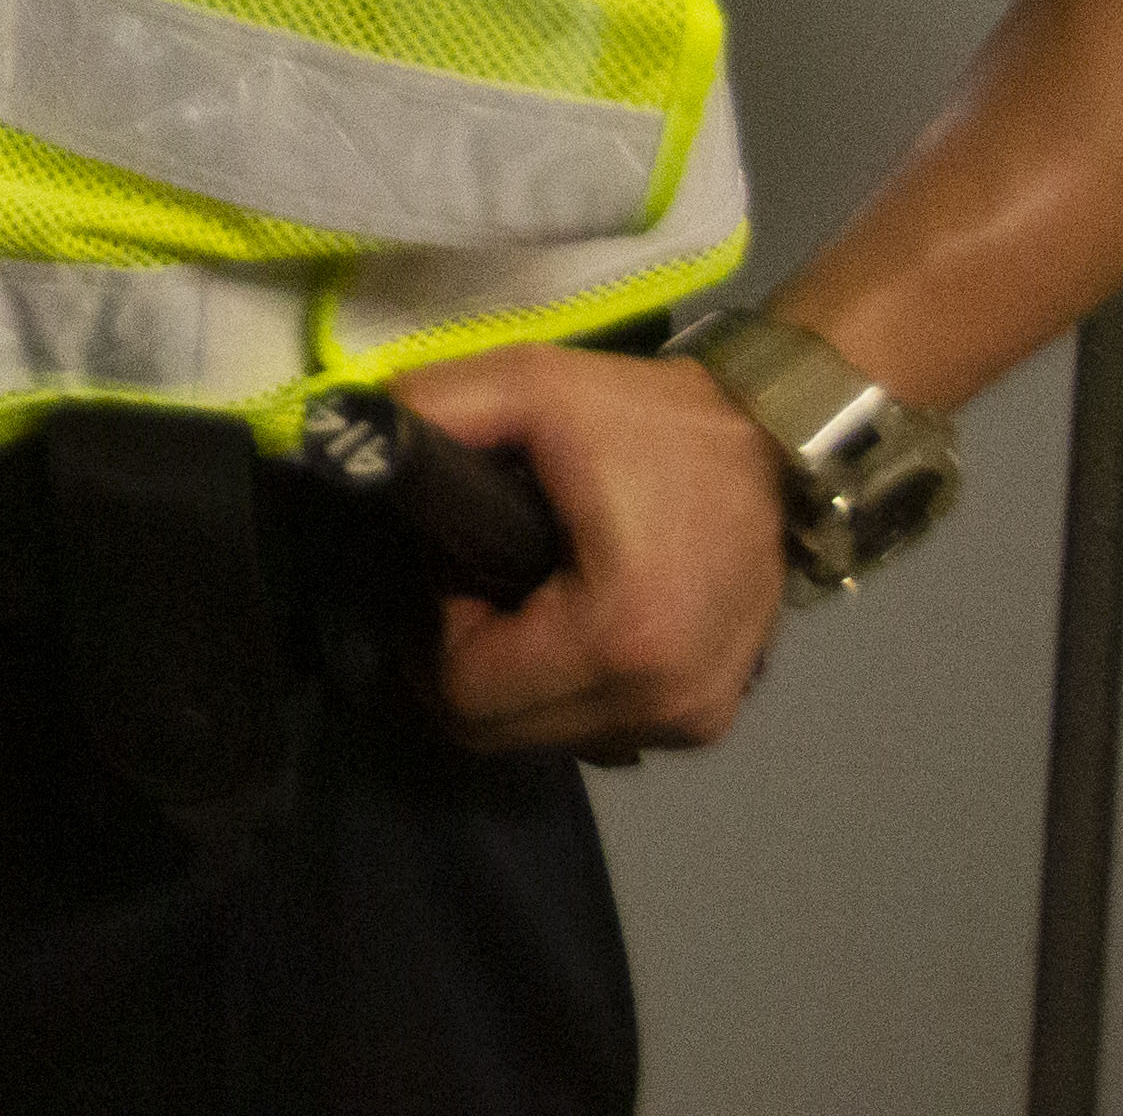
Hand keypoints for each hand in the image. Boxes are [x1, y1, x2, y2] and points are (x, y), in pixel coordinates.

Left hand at [398, 343, 793, 758]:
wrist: (775, 444)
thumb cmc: (648, 420)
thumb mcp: (526, 384)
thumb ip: (430, 414)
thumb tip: (346, 443)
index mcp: (621, 641)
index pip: (463, 694)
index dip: (434, 628)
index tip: (457, 562)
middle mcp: (664, 706)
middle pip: (496, 731)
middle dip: (465, 658)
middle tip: (480, 577)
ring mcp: (693, 722)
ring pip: (541, 738)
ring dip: (512, 678)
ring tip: (528, 592)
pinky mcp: (706, 721)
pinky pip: (591, 730)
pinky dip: (561, 688)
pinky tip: (569, 620)